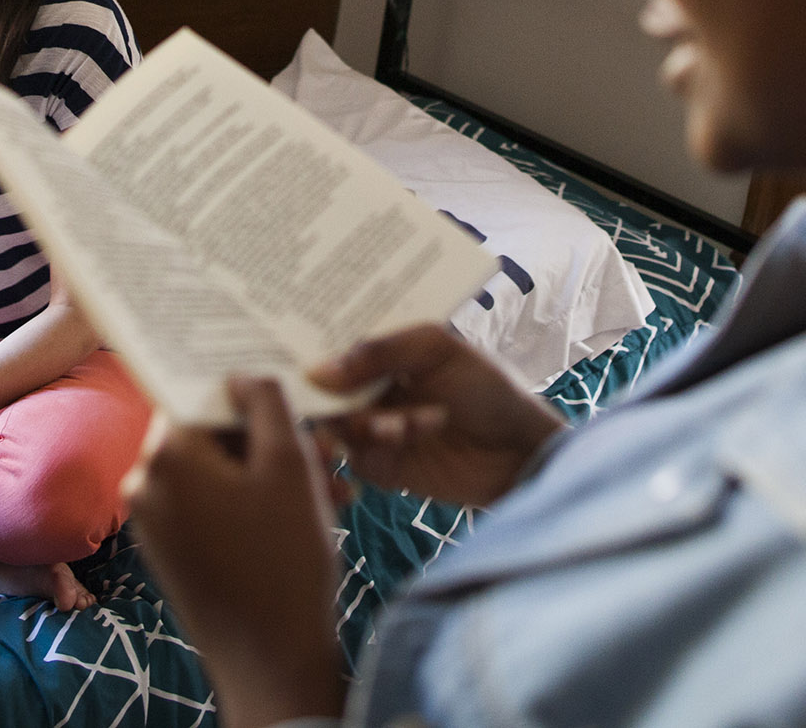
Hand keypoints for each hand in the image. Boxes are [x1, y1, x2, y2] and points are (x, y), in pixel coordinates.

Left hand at [127, 379, 349, 727]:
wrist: (269, 662)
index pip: (201, 392)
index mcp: (166, 456)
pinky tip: (307, 513)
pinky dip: (254, 502)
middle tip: (325, 445)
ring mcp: (154, 523)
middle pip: (212, 433)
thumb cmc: (283, 561)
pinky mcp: (171, 552)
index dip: (249, 388)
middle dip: (271, 437)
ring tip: (332, 486)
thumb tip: (244, 376)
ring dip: (272, 472)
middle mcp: (146, 484)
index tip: (286, 387)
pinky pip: (212, 506)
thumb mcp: (289, 466)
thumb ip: (267, 403)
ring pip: (219, 472)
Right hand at [310, 324, 564, 508]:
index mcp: (387, 353)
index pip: (337, 342)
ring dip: (364, 420)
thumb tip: (317, 370)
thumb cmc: (488, 389)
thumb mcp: (438, 350)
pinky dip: (376, 446)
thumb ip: (380, 352)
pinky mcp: (382, 467)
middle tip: (324, 384)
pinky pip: (356, 457)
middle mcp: (374, 388)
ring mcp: (376, 428)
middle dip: (326, 389)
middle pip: (326, 388)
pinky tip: (405, 437)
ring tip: (399, 422)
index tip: (284, 338)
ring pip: (337, 423)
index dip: (312, 341)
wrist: (521, 452)